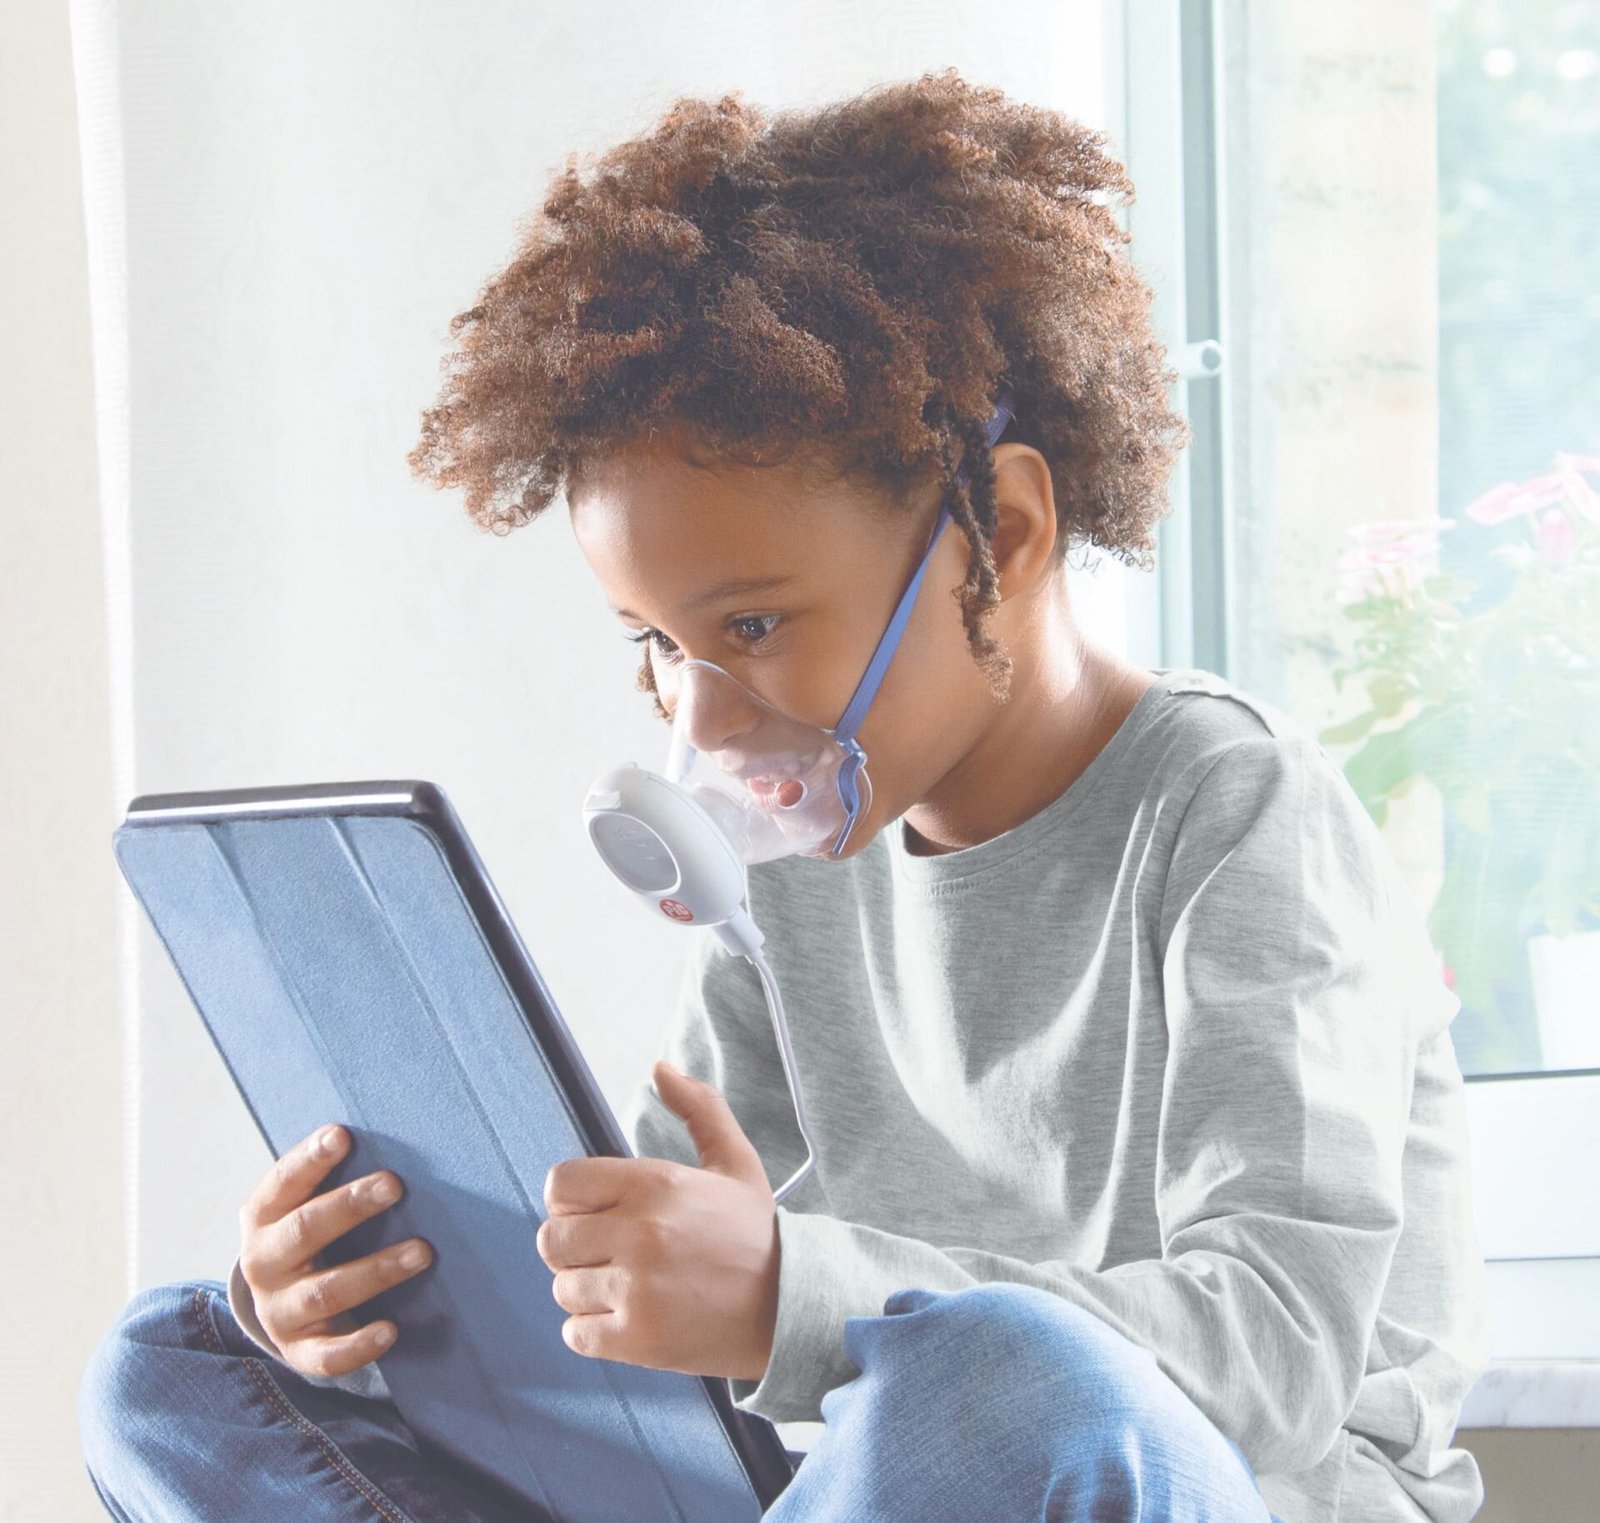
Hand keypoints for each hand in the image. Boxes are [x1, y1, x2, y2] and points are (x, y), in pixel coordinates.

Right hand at [237, 1124, 434, 1380]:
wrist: (279, 1301)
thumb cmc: (310, 1234)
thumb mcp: (304, 1204)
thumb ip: (332, 1178)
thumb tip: (401, 1135)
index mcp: (263, 1217)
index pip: (282, 1183)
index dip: (310, 1159)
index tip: (342, 1134)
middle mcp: (265, 1263)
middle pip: (305, 1231)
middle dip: (350, 1206)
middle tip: (395, 1184)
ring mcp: (281, 1310)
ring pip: (326, 1291)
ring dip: (375, 1270)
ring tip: (422, 1251)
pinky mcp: (301, 1350)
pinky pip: (326, 1355)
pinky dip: (358, 1345)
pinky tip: (390, 1331)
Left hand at [537, 1061, 779, 1382]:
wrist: (792, 1306)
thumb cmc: (756, 1232)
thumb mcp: (735, 1161)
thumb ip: (698, 1108)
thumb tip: (659, 1067)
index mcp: (655, 1183)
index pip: (561, 1185)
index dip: (571, 1200)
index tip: (597, 1213)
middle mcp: (639, 1232)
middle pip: (551, 1240)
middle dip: (574, 1248)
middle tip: (610, 1254)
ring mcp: (636, 1289)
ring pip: (563, 1288)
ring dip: (586, 1291)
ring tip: (627, 1287)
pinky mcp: (638, 1339)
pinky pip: (575, 1333)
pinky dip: (593, 1330)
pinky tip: (628, 1318)